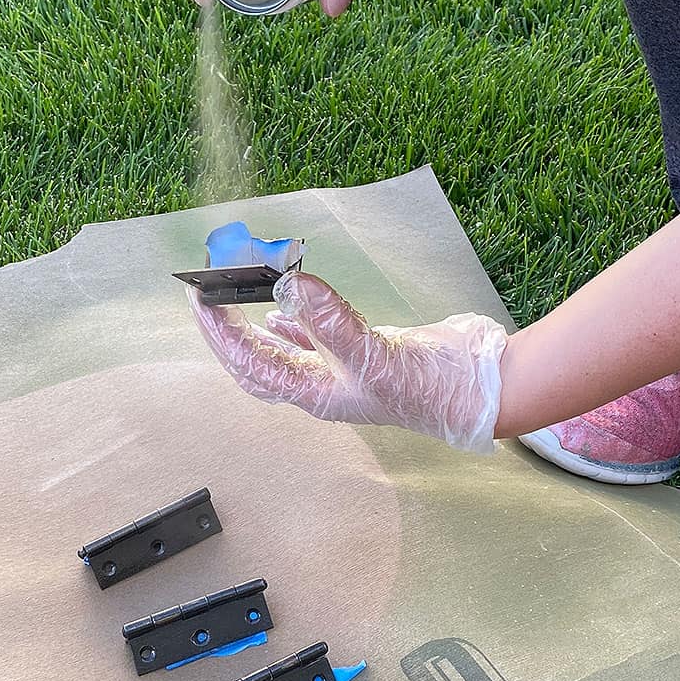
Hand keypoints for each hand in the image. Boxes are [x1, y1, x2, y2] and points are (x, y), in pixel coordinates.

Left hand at [186, 270, 507, 451]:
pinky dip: (293, 323)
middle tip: (207, 299)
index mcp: (316, 394)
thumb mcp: (373, 354)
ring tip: (232, 301)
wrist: (478, 389)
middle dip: (228, 334)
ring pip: (282, 350)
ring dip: (254, 327)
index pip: (251, 365)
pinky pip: (313, 338)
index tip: (201, 302)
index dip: (221, 336)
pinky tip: (282, 309)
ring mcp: (339, 370)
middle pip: (257, 362)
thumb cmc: (430, 388)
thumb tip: (289, 285)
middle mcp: (321, 386)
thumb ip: (329, 320)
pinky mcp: (359, 351)